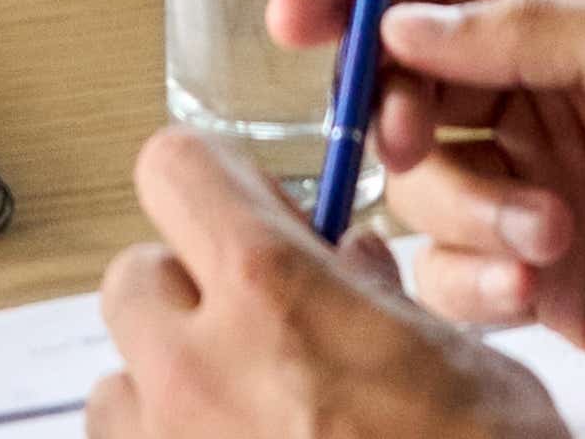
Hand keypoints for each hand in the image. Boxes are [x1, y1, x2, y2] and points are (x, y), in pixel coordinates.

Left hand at [85, 127, 560, 438]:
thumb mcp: (466, 368)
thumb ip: (384, 301)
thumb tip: (349, 265)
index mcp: (274, 297)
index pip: (177, 171)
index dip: (215, 184)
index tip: (248, 205)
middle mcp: (196, 370)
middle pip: (134, 277)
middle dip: (191, 293)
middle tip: (263, 329)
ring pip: (118, 383)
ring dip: (169, 389)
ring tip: (254, 422)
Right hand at [302, 0, 584, 433]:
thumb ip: (532, 31)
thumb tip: (411, 22)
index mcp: (581, 11)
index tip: (295, 20)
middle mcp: (550, 92)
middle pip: (409, 80)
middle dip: (393, 114)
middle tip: (413, 145)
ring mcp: (542, 185)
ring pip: (422, 184)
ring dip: (460, 211)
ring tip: (546, 235)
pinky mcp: (545, 277)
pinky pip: (452, 272)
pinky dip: (473, 282)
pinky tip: (537, 287)